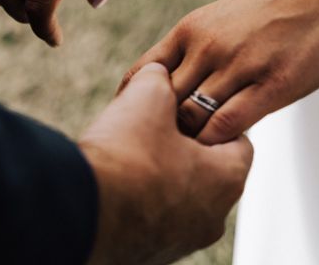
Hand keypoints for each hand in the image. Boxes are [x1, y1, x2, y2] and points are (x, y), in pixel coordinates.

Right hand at [80, 63, 252, 264]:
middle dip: (185, 145)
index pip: (238, 140)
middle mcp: (213, 216)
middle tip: (158, 126)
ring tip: (133, 150)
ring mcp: (184, 240)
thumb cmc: (125, 157)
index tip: (190, 108)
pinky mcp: (153, 253)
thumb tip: (157, 71)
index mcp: (227, 179)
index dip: (213, 117)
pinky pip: (157, 216)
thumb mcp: (147, 98)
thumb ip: (160, 78)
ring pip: (182, 195)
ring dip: (164, 172)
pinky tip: (120, 178)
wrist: (80, 211)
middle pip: (209, 169)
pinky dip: (144, 197)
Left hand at [123, 0, 318, 144]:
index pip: (140, 75)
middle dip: (162, 130)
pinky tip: (232, 145)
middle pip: (162, 103)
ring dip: (193, 141)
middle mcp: (206, 46)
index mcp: (190, 29)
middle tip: (172, 150)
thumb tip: (180, 93)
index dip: (135, 106)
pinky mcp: (274, 83)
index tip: (143, 126)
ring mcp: (239, 64)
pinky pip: (228, 124)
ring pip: (191, 118)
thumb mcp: (223, 19)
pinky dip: (221, 142)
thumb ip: (198, 52)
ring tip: (203, 153)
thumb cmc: (280, 4)